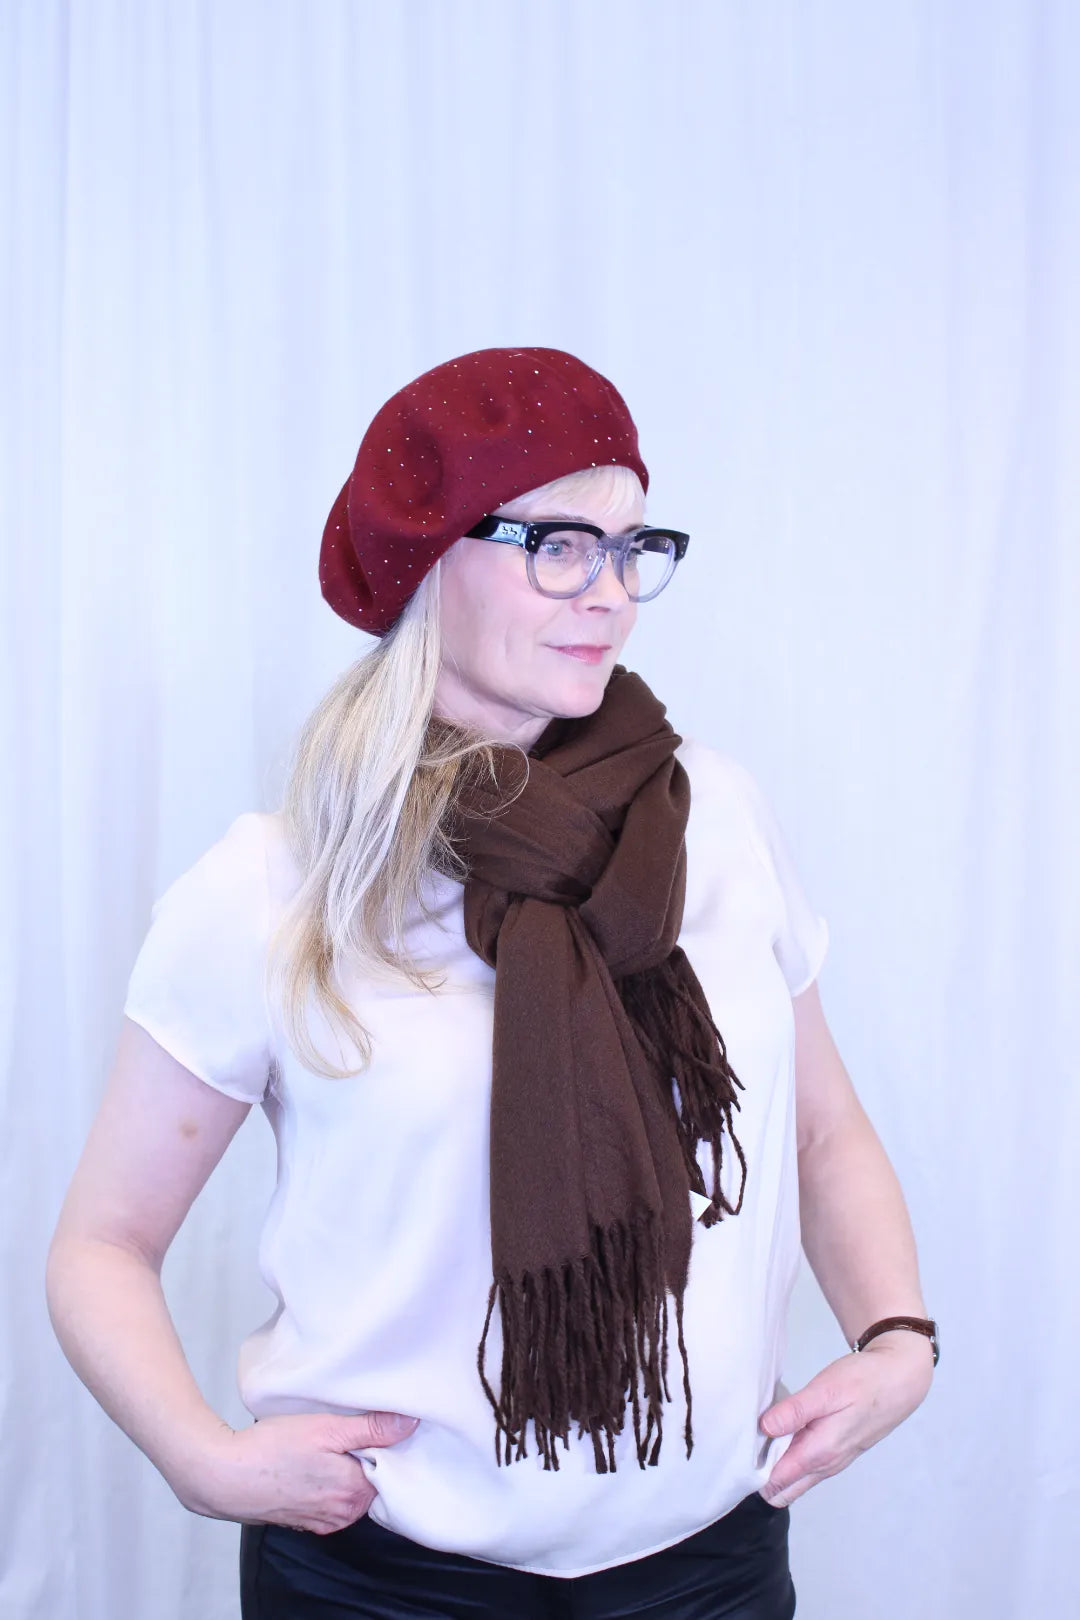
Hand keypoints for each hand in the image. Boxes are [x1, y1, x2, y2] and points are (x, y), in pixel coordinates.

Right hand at [175, 1410, 419, 1534]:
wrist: (222, 1477)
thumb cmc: (272, 1450)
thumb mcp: (328, 1428)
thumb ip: (372, 1428)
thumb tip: (410, 1423)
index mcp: (355, 1494)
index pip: (389, 1467)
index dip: (382, 1442)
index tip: (368, 1423)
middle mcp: (342, 1515)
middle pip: (369, 1479)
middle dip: (361, 1455)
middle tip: (342, 1428)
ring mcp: (320, 1521)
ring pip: (346, 1488)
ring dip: (341, 1466)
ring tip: (322, 1442)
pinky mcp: (301, 1520)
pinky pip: (325, 1497)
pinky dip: (322, 1479)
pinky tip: (307, 1460)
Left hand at [757, 1334, 933, 1507]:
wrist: (899, 1380)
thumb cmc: (863, 1382)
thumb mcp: (825, 1390)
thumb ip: (795, 1411)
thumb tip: (764, 1429)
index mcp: (819, 1453)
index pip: (775, 1483)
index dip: (752, 1470)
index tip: (737, 1447)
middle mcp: (825, 1466)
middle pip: (782, 1491)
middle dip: (760, 1475)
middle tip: (746, 1441)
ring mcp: (832, 1462)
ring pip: (794, 1480)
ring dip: (775, 1465)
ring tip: (761, 1433)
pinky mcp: (837, 1453)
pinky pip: (806, 1468)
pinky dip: (790, 1456)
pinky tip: (783, 1430)